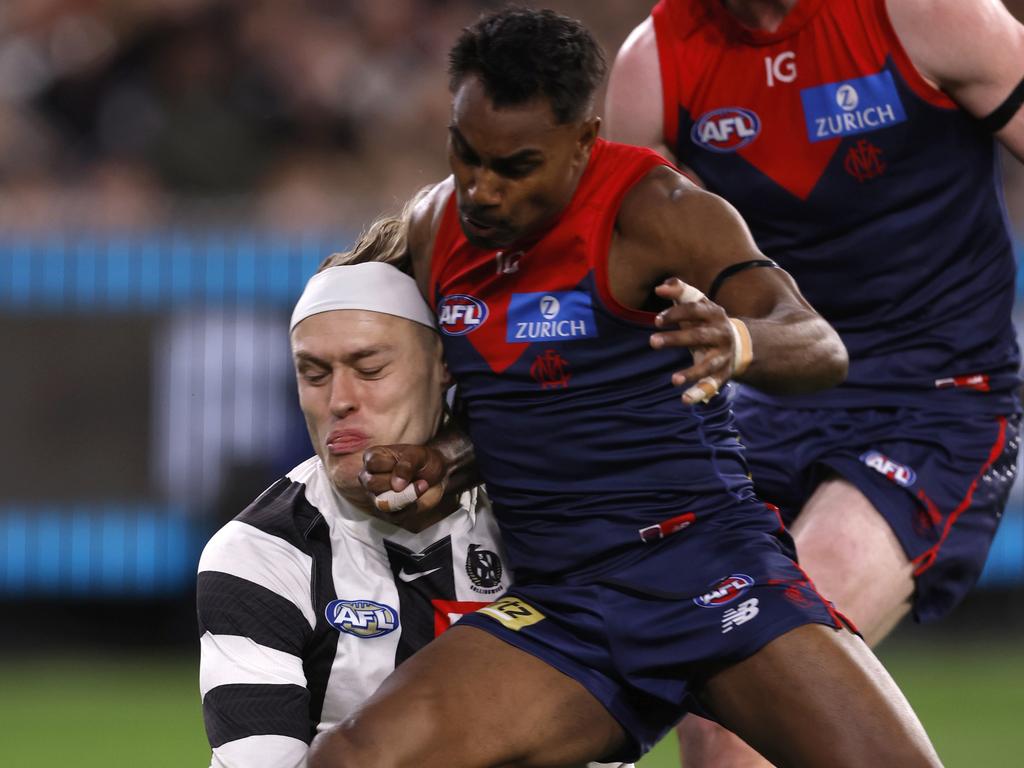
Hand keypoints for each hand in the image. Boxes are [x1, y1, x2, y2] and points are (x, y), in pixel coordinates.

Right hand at [358, 444, 450, 531]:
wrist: (436, 475)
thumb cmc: (423, 461)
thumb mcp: (419, 456)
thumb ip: (406, 465)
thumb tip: (396, 485)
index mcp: (373, 458)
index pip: (372, 463)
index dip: (392, 465)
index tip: (409, 463)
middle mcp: (369, 476)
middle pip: (372, 483)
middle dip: (397, 482)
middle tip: (415, 477)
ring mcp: (375, 495)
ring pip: (380, 502)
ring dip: (405, 496)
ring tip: (421, 485)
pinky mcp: (385, 511)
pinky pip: (393, 515)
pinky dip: (410, 507)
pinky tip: (417, 497)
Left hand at [649, 278, 736, 404]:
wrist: (740, 343)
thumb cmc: (707, 321)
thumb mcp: (699, 304)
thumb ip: (681, 292)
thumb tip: (660, 286)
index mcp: (714, 314)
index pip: (695, 310)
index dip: (676, 314)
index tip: (657, 320)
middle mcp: (721, 334)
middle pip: (698, 337)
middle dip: (676, 339)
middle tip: (652, 342)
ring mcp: (723, 356)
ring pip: (708, 365)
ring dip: (691, 372)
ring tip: (673, 380)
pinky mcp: (723, 374)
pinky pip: (712, 385)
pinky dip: (699, 393)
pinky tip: (685, 400)